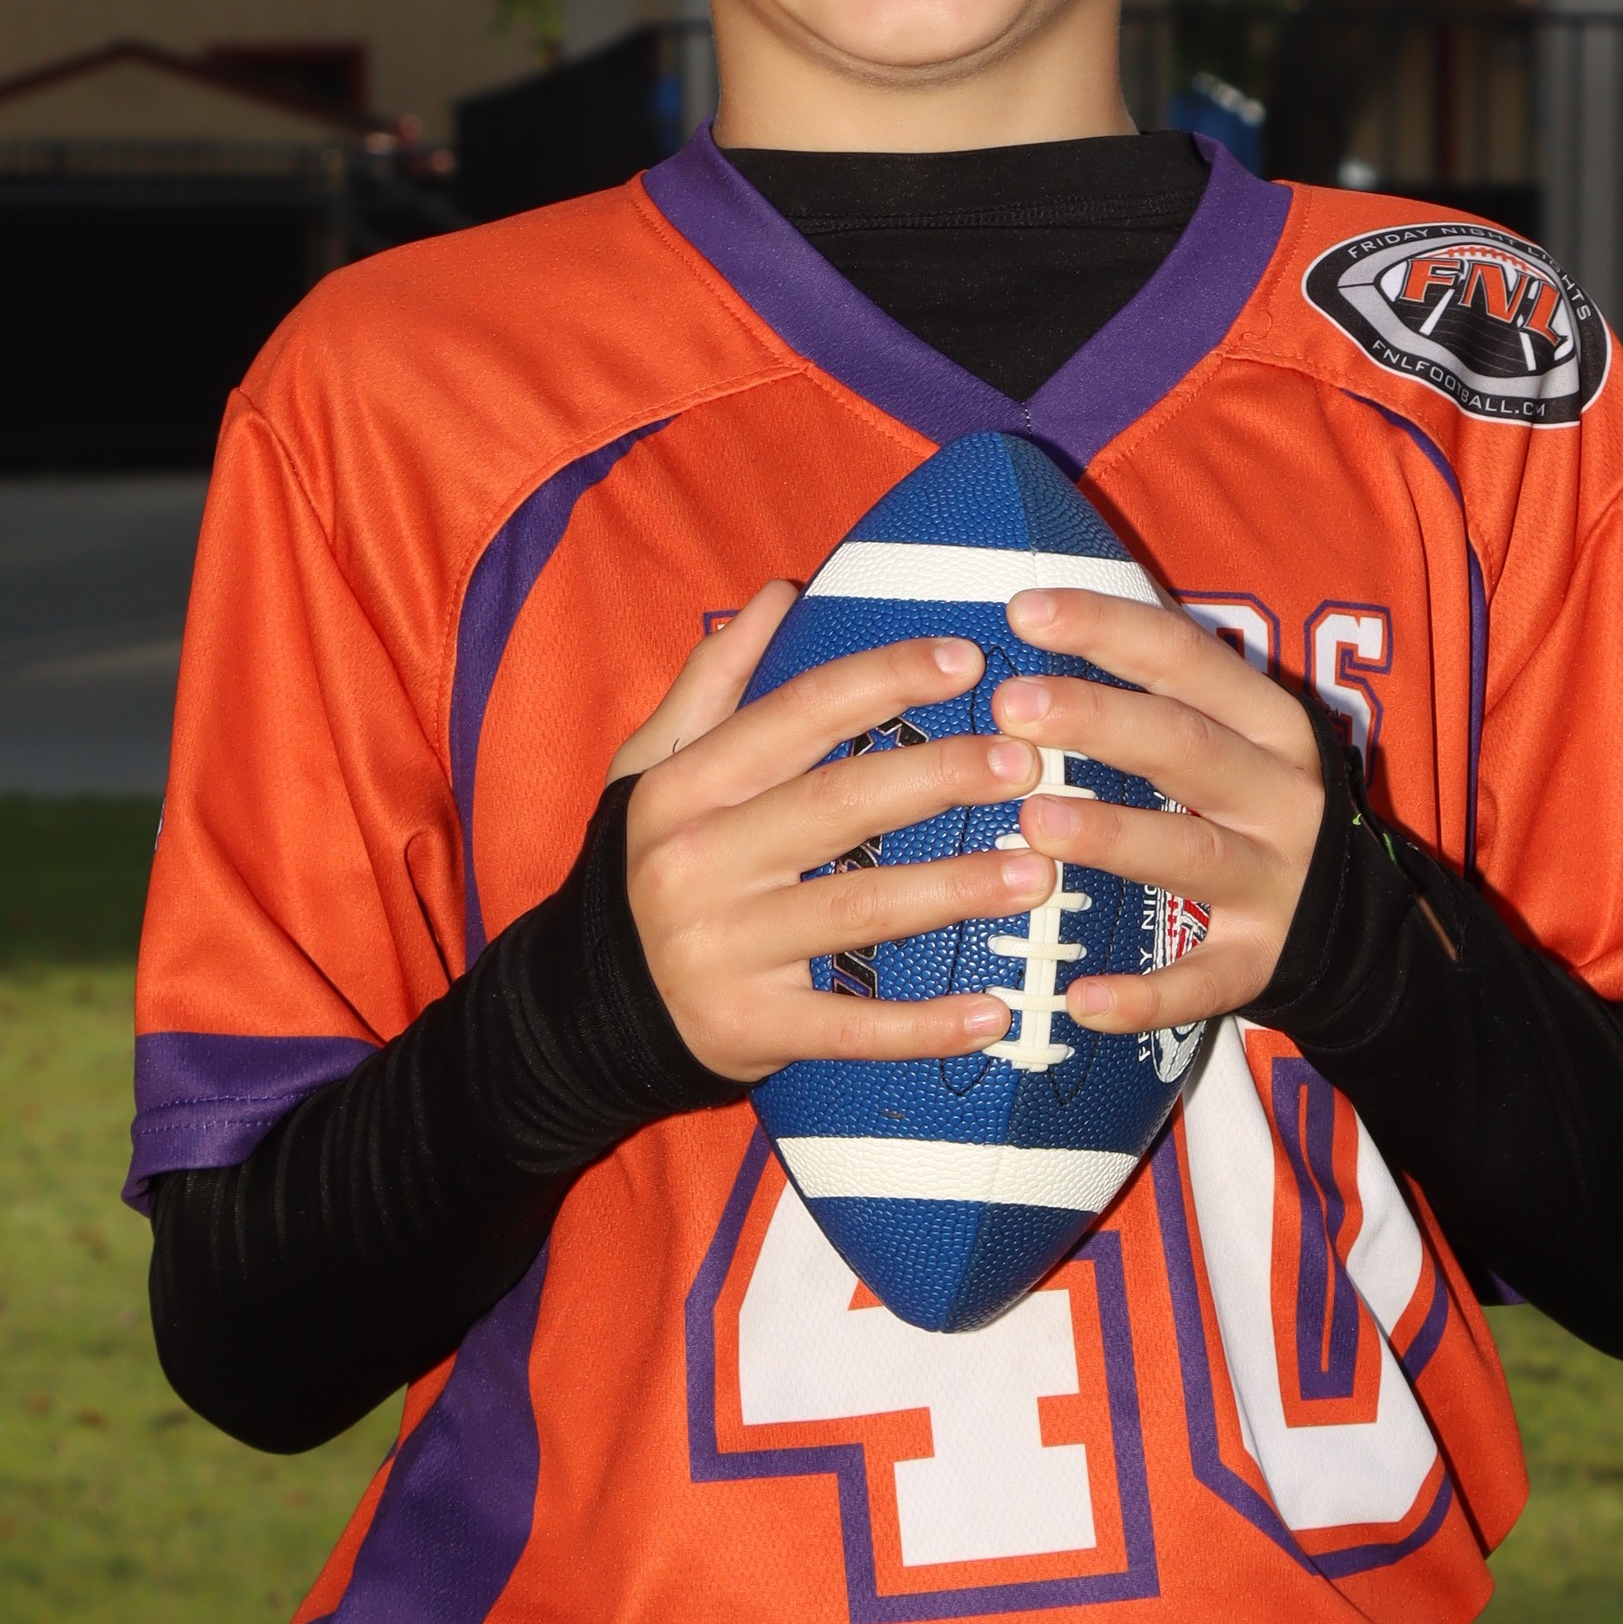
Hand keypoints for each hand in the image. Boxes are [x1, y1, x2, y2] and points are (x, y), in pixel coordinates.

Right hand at [606, 583, 1066, 1087]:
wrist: (586, 1008)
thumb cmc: (648, 868)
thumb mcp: (654, 769)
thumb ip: (714, 682)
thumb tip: (780, 594)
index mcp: (685, 788)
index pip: (795, 714)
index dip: (883, 680)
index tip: (967, 662)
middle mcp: (697, 862)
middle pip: (840, 804)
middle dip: (941, 777)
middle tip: (1027, 764)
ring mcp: (722, 950)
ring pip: (857, 911)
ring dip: (954, 890)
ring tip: (1037, 875)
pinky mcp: (747, 1029)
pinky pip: (849, 1028)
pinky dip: (924, 1027)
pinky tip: (993, 1013)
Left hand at [994, 586, 1328, 1032]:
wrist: (1364, 928)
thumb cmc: (1259, 806)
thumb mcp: (1239, 736)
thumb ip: (1165, 687)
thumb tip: (1045, 617)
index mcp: (1270, 724)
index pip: (1186, 658)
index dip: (1107, 629)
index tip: (1024, 610)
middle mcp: (1281, 796)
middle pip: (1186, 748)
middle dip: (1098, 721)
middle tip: (1012, 705)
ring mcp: (1274, 883)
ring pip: (1190, 854)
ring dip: (1113, 836)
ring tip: (1033, 821)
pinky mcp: (1259, 963)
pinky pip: (1199, 983)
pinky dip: (1143, 996)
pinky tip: (1081, 1001)